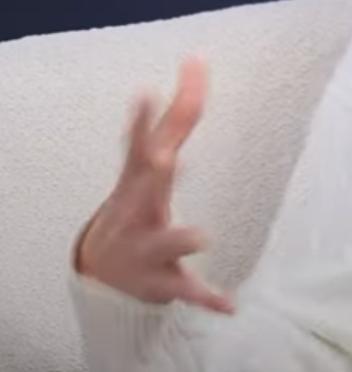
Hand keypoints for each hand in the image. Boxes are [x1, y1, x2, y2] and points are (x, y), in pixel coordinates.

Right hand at [74, 56, 234, 313]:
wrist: (102, 270)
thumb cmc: (135, 206)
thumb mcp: (146, 165)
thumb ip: (169, 120)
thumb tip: (184, 67)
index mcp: (142, 180)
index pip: (155, 137)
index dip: (166, 109)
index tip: (165, 82)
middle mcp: (140, 210)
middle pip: (149, 186)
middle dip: (157, 170)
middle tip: (168, 155)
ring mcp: (147, 247)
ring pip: (164, 243)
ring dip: (180, 239)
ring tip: (202, 236)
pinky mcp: (162, 281)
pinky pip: (185, 289)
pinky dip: (204, 297)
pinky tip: (228, 304)